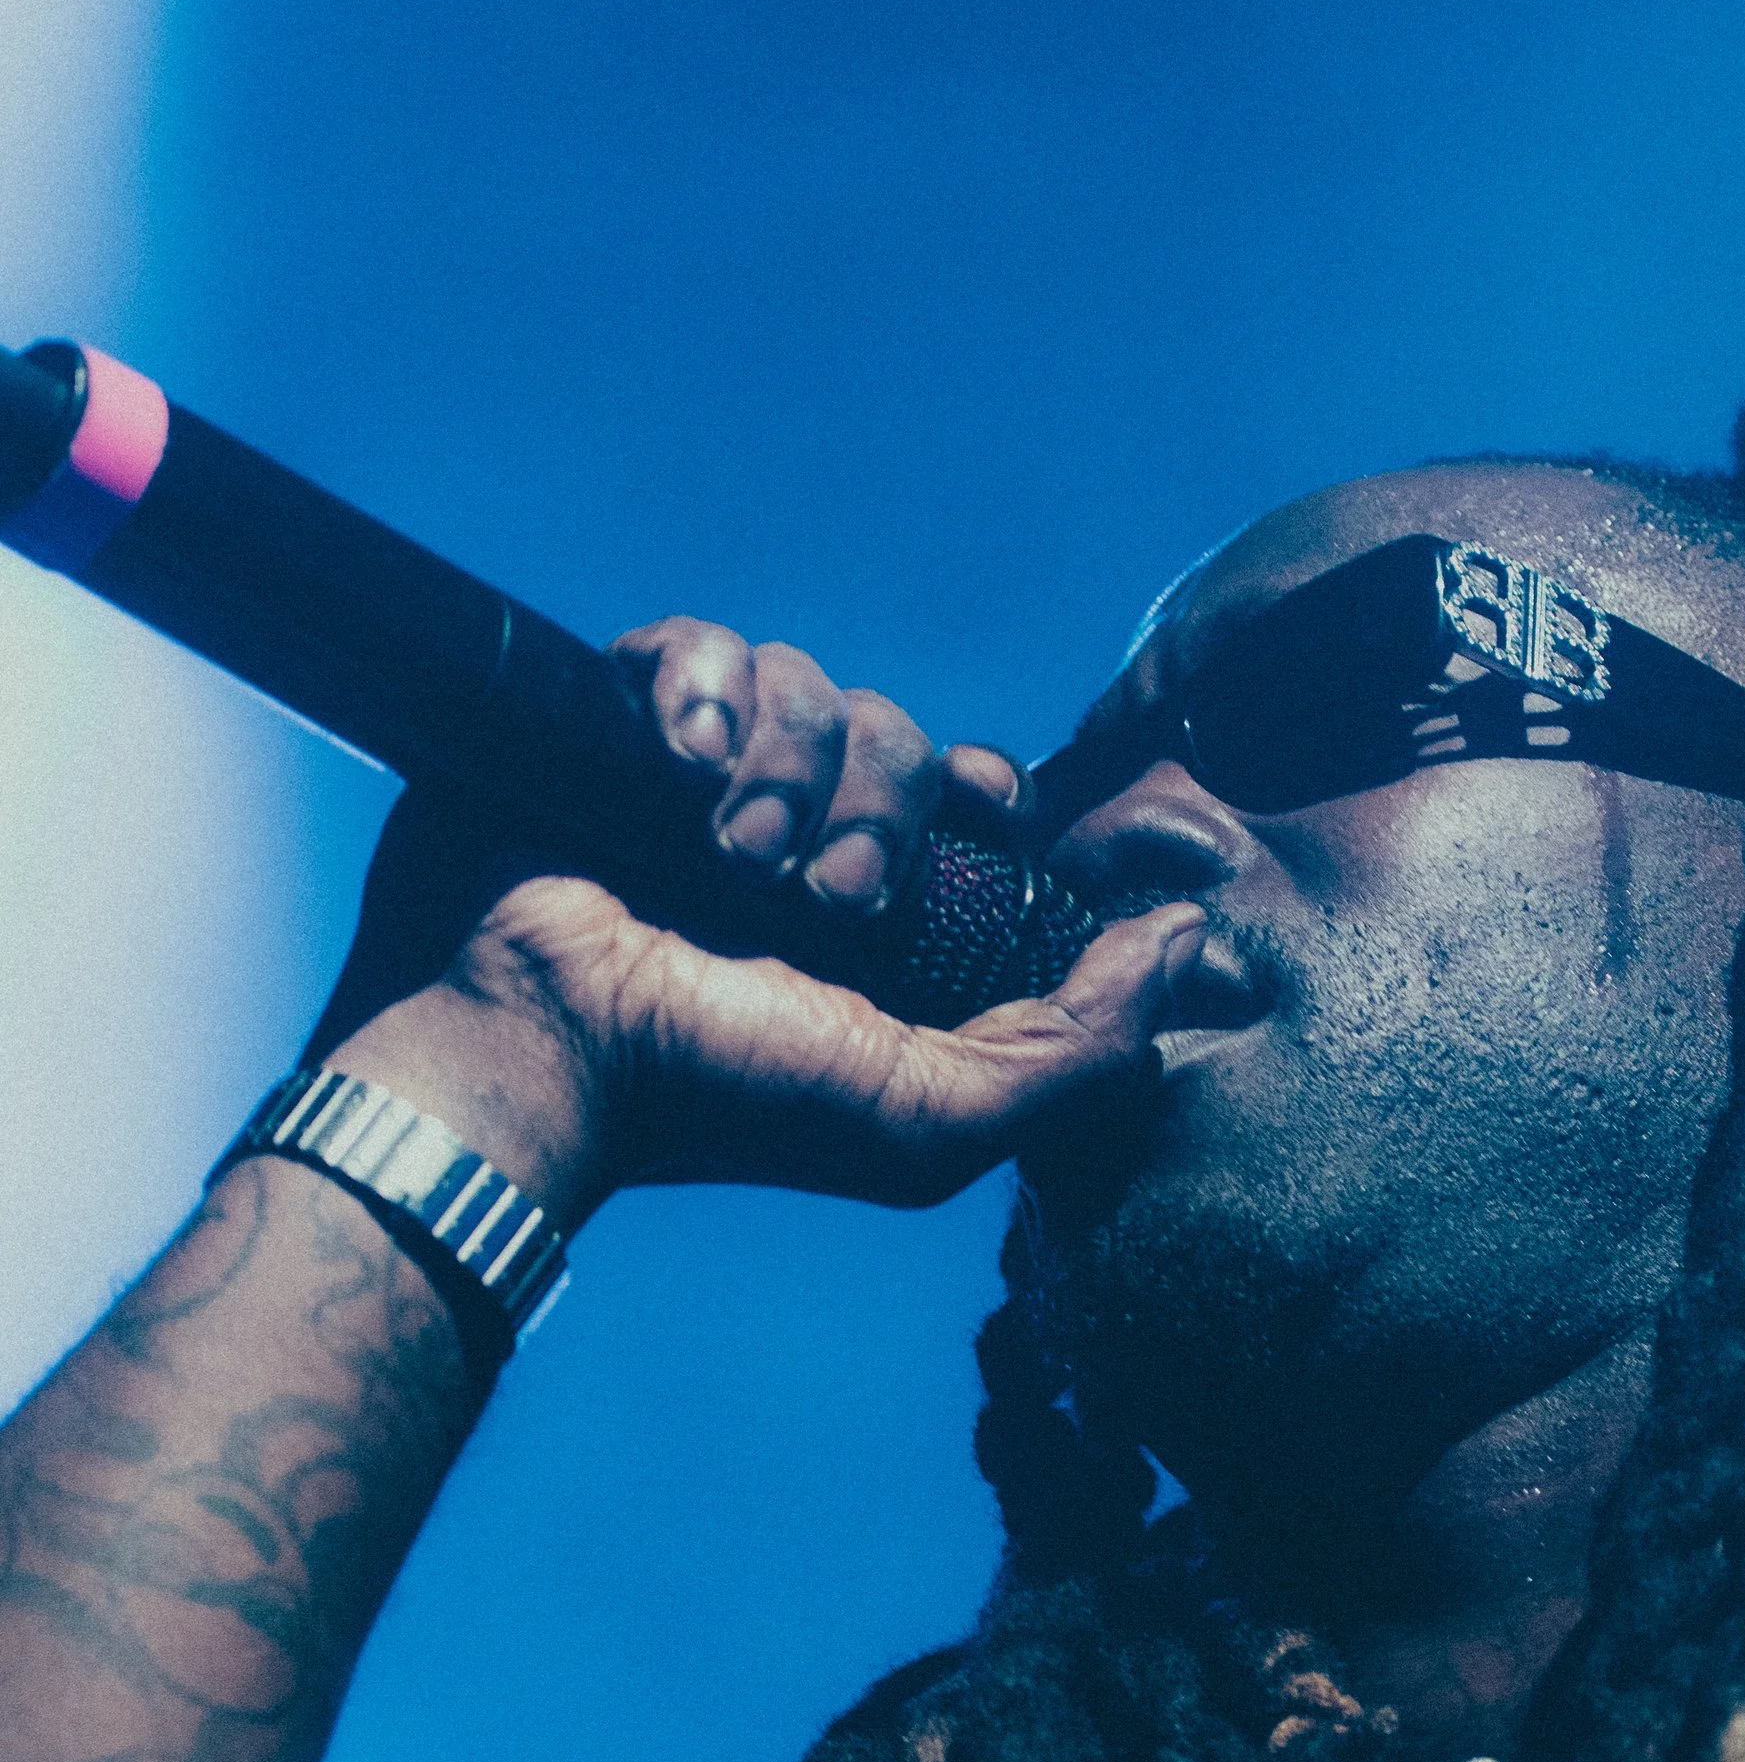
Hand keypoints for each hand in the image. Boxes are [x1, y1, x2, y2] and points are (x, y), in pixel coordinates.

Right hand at [308, 619, 1203, 1224]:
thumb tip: (1186, 943)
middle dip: (880, 801)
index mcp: (870, 909)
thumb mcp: (934, 1119)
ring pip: (806, 684)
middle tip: (828, 894)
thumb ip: (1079, 1049)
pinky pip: (693, 642)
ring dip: (787, 768)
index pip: (966, 791)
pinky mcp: (609, 722)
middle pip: (895, 729)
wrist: (541, 1054)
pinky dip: (701, 688)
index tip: (991, 814)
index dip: (989, 786)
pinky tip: (675, 763)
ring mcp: (698, 776)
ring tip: (731, 855)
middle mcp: (792, 832)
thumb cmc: (723, 1101)